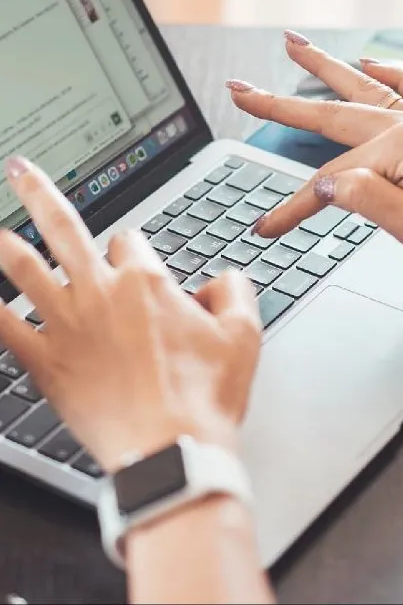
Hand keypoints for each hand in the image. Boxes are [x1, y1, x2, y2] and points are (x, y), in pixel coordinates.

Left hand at [0, 157, 259, 472]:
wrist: (172, 452)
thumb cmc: (204, 399)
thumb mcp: (244, 335)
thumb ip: (234, 290)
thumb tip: (221, 279)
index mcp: (146, 282)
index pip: (131, 241)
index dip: (134, 251)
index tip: (136, 268)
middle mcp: (101, 293)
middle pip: (63, 227)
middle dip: (39, 192)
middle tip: (18, 170)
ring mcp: (69, 326)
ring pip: (25, 268)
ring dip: (4, 243)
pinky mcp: (47, 363)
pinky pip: (5, 328)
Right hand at [227, 30, 402, 234]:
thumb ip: (369, 199)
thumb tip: (325, 184)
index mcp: (398, 149)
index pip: (328, 181)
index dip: (293, 207)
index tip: (266, 227)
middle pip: (330, 114)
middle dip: (279, 105)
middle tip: (241, 90)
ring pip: (365, 85)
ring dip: (324, 66)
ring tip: (292, 43)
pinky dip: (387, 73)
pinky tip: (369, 62)